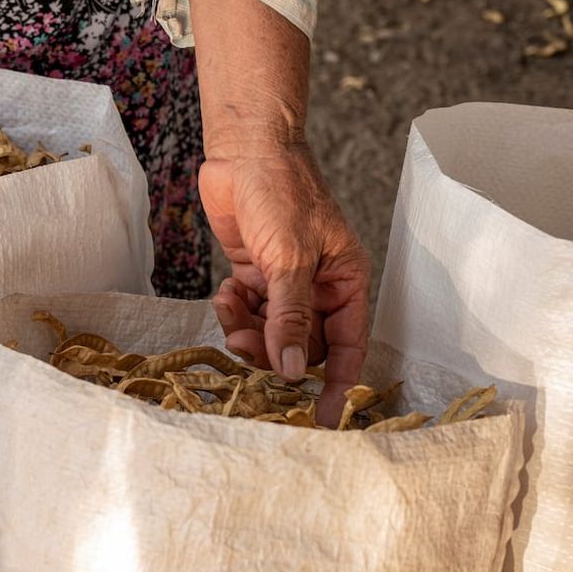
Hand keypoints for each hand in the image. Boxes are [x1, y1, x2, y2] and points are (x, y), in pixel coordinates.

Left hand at [199, 148, 370, 426]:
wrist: (244, 152)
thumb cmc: (281, 192)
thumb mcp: (291, 257)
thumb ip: (291, 316)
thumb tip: (294, 368)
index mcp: (345, 281)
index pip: (347, 346)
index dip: (335, 384)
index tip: (321, 420)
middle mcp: (318, 287)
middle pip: (302, 345)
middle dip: (274, 352)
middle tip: (246, 347)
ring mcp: (284, 282)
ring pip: (270, 332)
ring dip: (248, 332)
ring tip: (230, 311)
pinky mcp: (254, 274)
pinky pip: (247, 312)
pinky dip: (234, 311)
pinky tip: (225, 293)